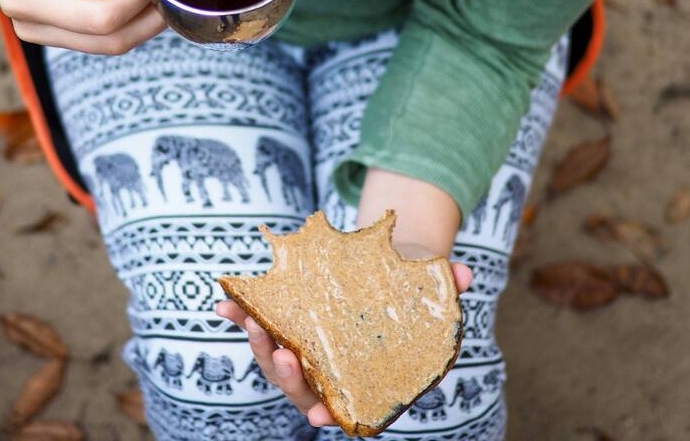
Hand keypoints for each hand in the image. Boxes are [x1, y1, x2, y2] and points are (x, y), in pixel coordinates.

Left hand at [215, 247, 472, 427]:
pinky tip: (224, 305)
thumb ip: (448, 287)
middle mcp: (329, 372)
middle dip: (286, 374)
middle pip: (300, 386)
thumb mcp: (431, 289)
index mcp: (363, 376)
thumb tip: (465, 275)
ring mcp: (304, 352)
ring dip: (259, 344)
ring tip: (247, 318)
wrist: (385, 271)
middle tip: (284, 352)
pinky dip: (242, 317)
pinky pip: (261, 328)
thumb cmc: (410, 292)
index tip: (316, 418)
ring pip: (275, 361)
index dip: (327, 414)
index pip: (342, 407)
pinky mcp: (286, 326)